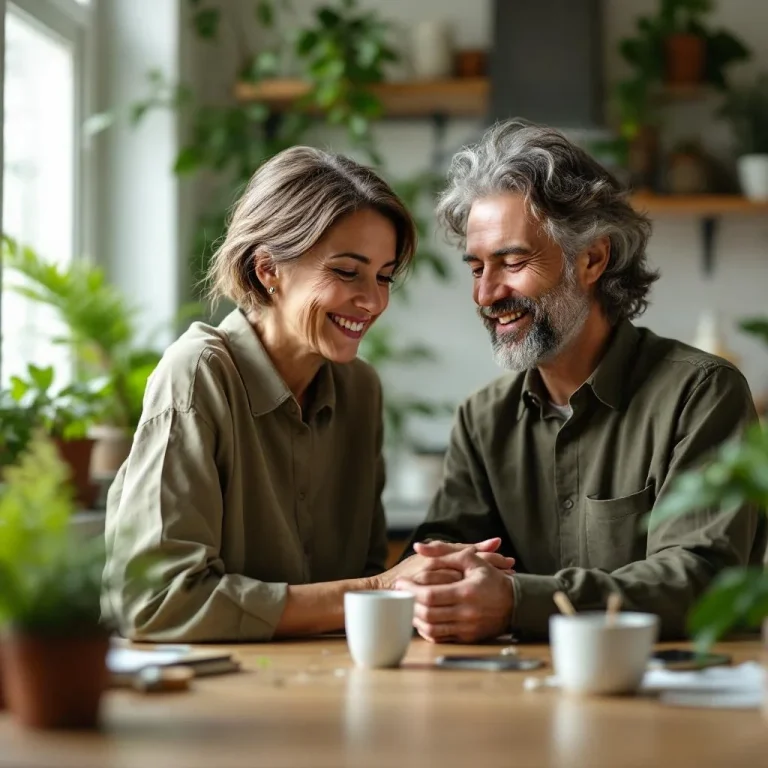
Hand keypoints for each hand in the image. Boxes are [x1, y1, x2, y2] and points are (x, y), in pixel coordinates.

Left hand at [395, 548, 514, 643]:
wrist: (516, 603)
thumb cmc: (491, 578)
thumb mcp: (470, 559)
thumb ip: (443, 551)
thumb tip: (419, 546)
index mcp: (466, 592)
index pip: (429, 595)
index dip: (410, 589)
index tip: (400, 582)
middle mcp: (466, 613)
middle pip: (427, 613)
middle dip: (408, 603)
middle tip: (399, 593)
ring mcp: (467, 629)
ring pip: (431, 628)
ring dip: (415, 617)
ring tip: (407, 604)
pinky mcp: (467, 638)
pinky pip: (440, 637)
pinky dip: (426, 629)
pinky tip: (421, 618)